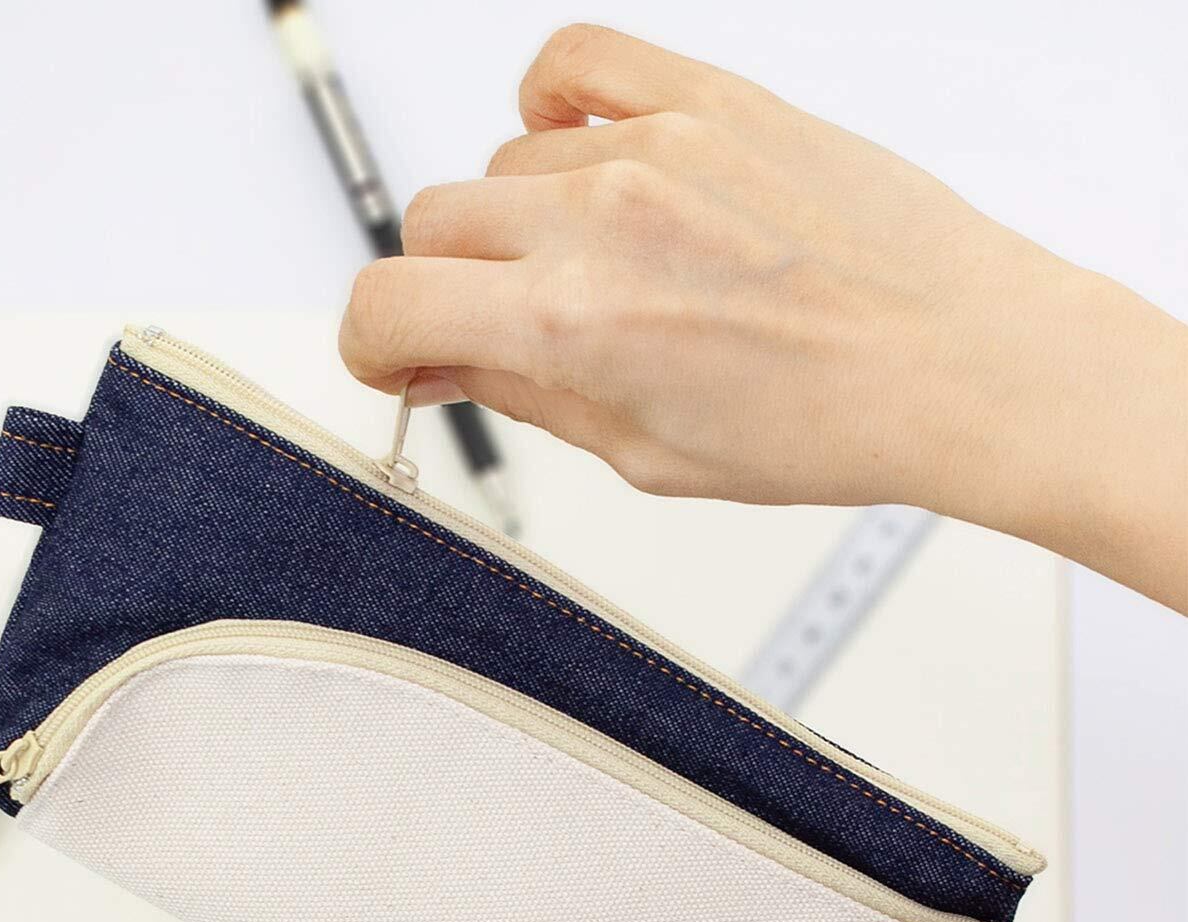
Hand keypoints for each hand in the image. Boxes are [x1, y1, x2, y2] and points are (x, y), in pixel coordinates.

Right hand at [339, 24, 1187, 610]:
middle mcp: (598, 220)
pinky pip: (575, 63)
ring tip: (595, 270)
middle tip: (498, 328)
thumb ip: (522, 394)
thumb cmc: (825, 423)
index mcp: (572, 325)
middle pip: (432, 224)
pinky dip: (550, 108)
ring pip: (504, 164)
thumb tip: (443, 361)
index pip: (388, 301)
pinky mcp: (709, 99)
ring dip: (518, 223)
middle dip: (445, 289)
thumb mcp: (644, 453)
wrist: (956, 361)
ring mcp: (654, 146)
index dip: (370, 342)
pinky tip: (581, 156)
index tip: (395, 356)